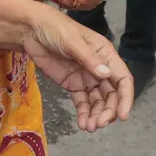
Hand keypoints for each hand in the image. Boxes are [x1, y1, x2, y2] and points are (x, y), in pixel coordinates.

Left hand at [21, 7, 133, 131]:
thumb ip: (88, 58)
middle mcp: (100, 68)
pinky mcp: (72, 84)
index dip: (125, 98)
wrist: (30, 30)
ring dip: (97, 115)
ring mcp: (86, 77)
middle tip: (100, 124)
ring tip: (90, 127)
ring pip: (98, 101)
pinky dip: (84, 113)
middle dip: (108, 111)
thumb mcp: (71, 41)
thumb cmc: (54, 28)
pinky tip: (83, 124)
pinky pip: (82, 102)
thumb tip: (106, 75)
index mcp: (105, 54)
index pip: (123, 79)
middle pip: (112, 94)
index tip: (123, 115)